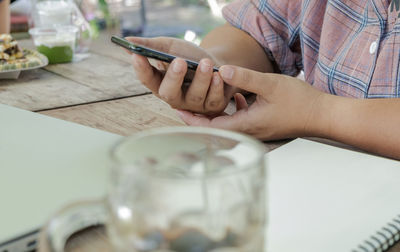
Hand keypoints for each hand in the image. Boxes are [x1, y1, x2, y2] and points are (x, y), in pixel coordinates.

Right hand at [126, 36, 235, 114]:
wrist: (216, 63)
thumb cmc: (190, 56)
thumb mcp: (171, 47)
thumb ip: (151, 45)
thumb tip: (127, 40)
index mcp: (160, 83)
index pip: (147, 79)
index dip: (141, 69)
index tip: (137, 56)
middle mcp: (175, 97)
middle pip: (168, 93)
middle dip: (174, 77)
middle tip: (179, 61)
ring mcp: (193, 104)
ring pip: (195, 96)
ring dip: (201, 79)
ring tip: (206, 62)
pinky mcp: (212, 107)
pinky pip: (213, 100)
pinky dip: (217, 87)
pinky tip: (218, 74)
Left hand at [177, 65, 325, 139]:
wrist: (321, 115)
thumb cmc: (299, 103)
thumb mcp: (269, 85)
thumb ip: (244, 77)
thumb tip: (221, 70)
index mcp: (246, 124)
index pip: (211, 127)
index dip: (193, 120)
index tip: (178, 110)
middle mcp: (248, 131)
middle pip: (216, 128)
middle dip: (199, 117)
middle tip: (185, 105)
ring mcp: (255, 130)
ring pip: (227, 124)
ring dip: (215, 113)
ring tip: (204, 100)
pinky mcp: (262, 125)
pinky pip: (240, 120)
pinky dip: (232, 110)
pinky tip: (236, 97)